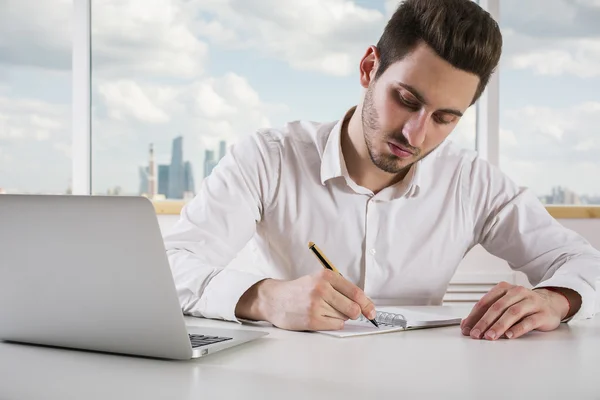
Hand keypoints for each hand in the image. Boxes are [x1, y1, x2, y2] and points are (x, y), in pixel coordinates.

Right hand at [235, 269, 376, 330]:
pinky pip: (335, 325)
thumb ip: (339, 289)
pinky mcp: (312, 320)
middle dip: (354, 313)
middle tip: (345, 312)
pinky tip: (321, 317)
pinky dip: (332, 324)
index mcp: (326, 276)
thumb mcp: (318, 280)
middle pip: (353, 308)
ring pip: (344, 317)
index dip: (367, 304)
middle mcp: (322, 288)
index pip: (356, 292)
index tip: (371, 312)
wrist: (274, 299)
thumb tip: (364, 304)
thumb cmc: (299, 291)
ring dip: (339, 317)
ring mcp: (316, 305)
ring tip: (324, 311)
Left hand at [460, 282, 571, 339]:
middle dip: (484, 322)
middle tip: (476, 334)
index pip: (485, 302)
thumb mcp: (504, 305)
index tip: (467, 328)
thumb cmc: (523, 305)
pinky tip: (509, 336)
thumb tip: (467, 325)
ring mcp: (532, 301)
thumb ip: (486, 313)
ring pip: (512, 313)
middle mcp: (517, 292)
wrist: (551, 303)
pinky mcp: (543, 313)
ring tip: (490, 336)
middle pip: (497, 307)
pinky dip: (518, 329)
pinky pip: (529, 321)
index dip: (474, 316)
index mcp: (504, 288)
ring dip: (499, 326)